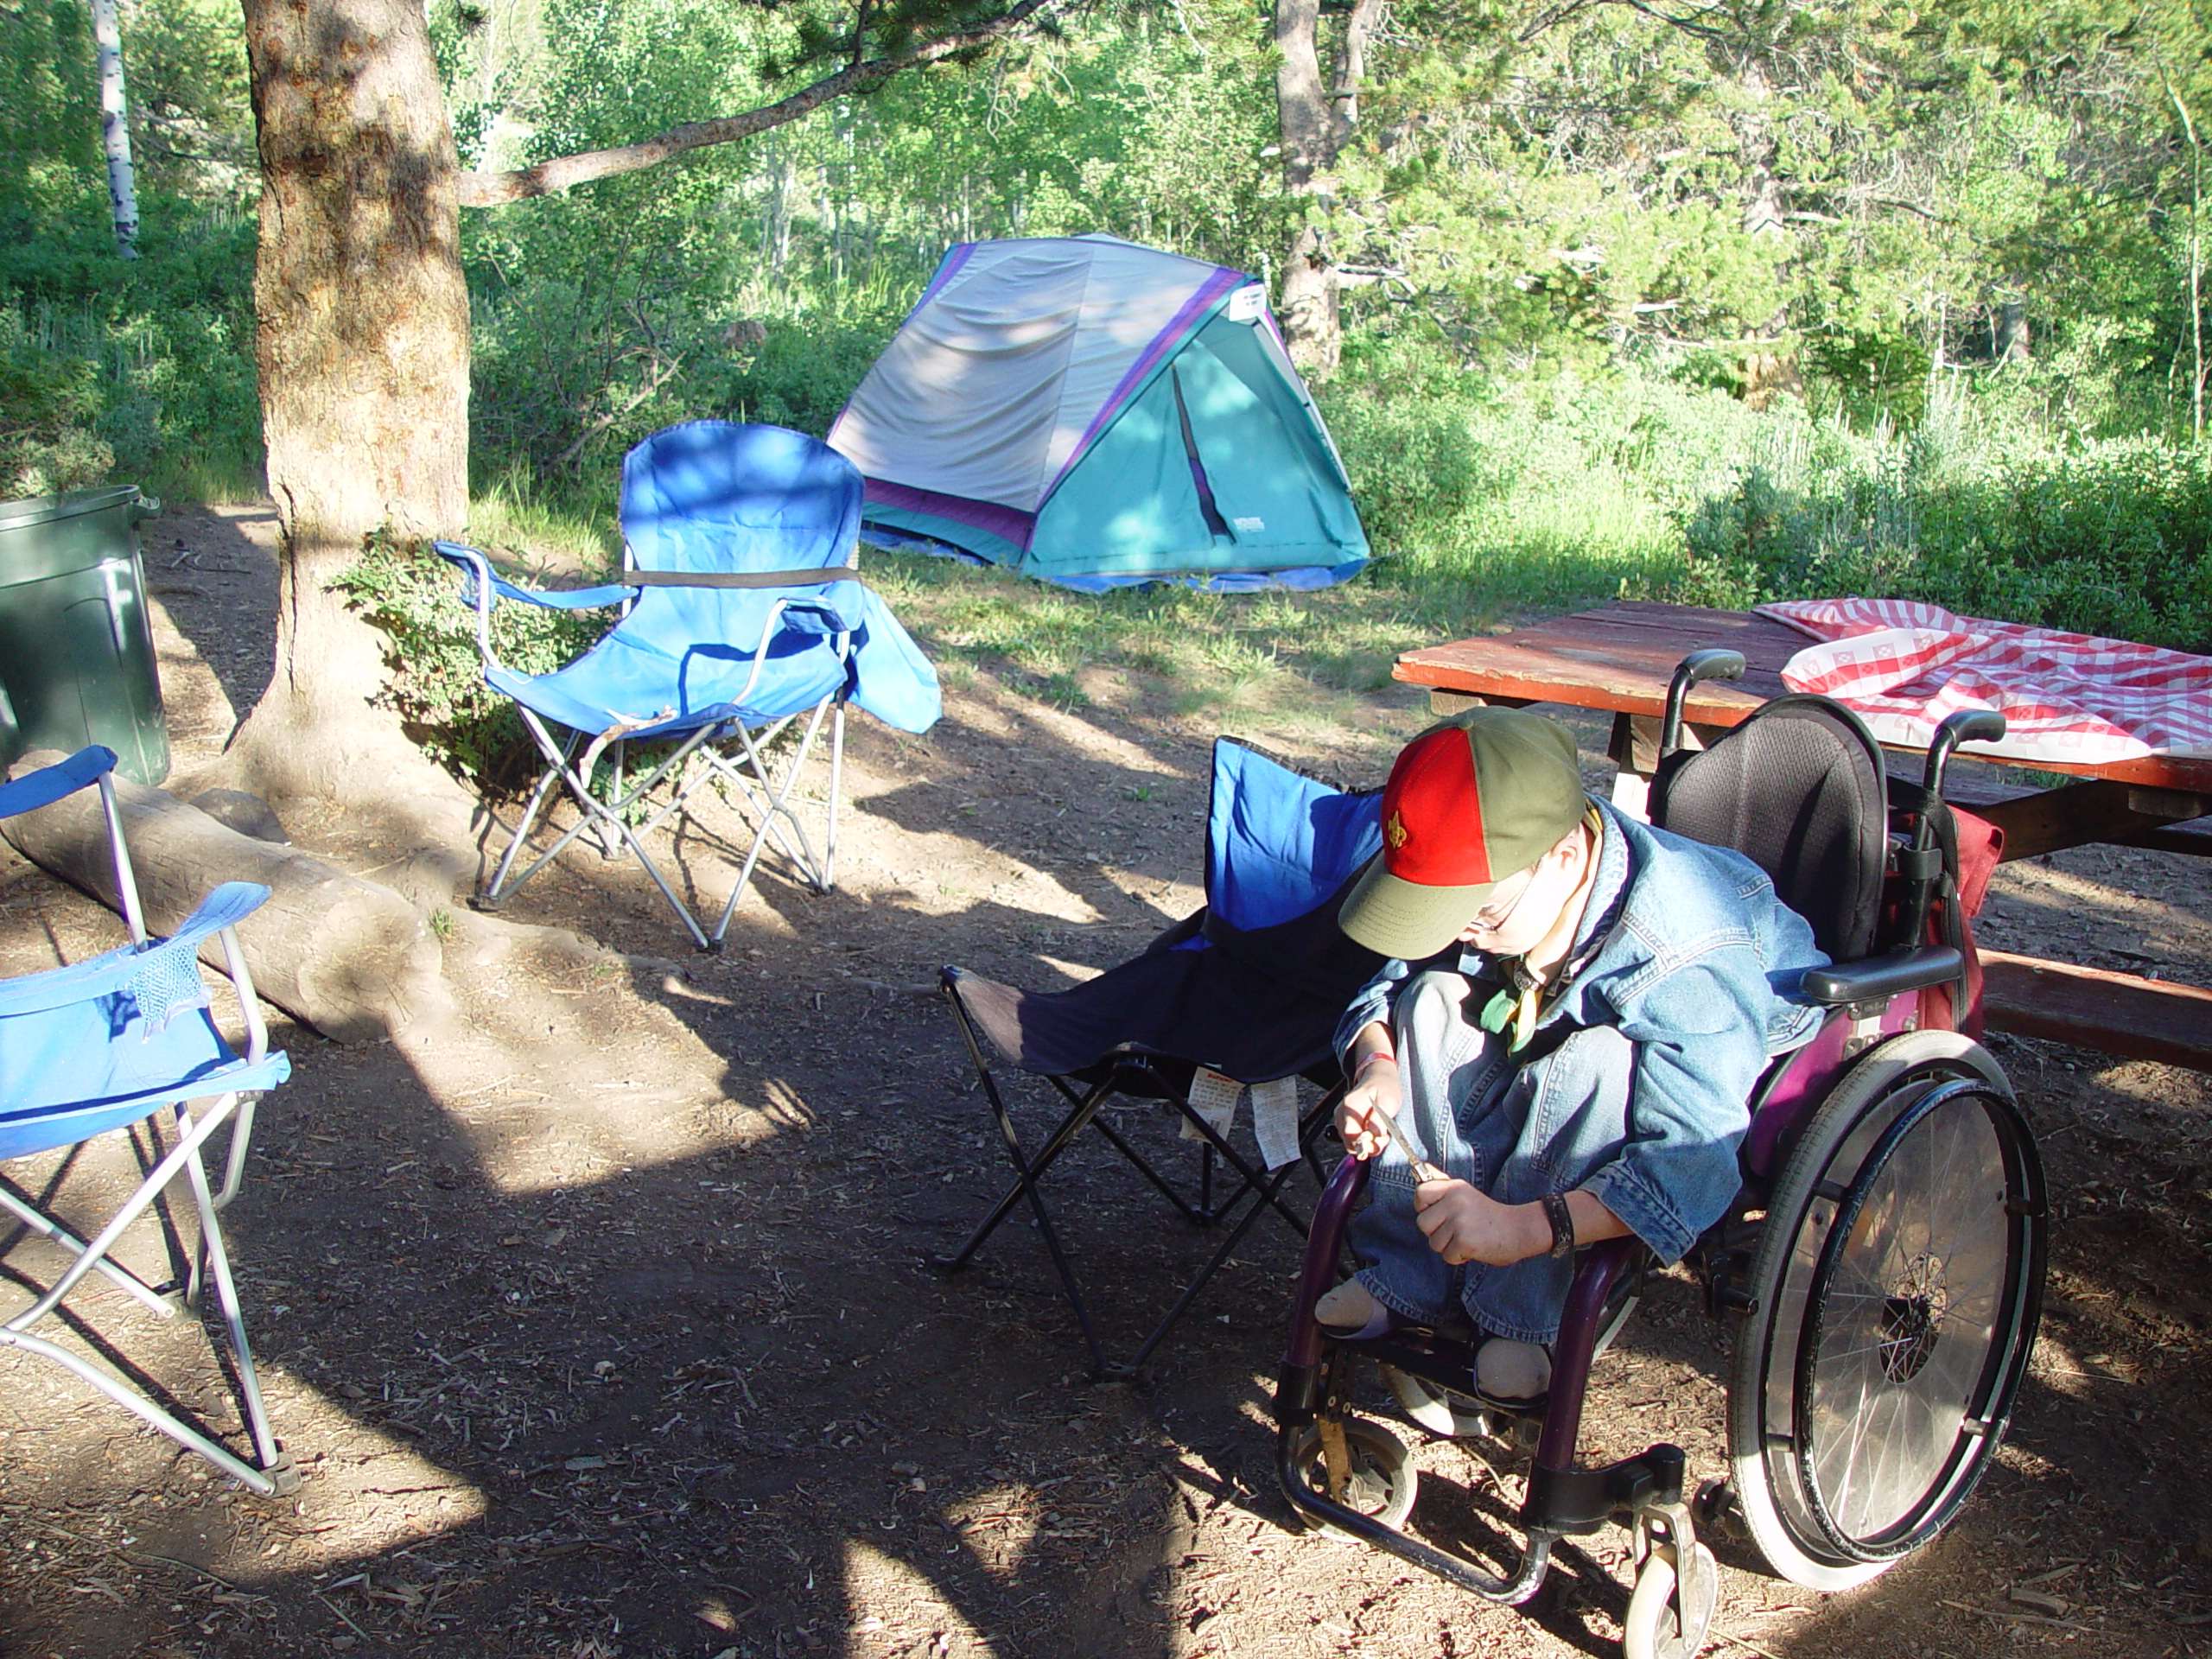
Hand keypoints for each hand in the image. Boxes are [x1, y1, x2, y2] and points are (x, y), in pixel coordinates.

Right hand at [1335, 1054, 1401, 1160]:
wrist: (1378, 1076)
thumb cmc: (1384, 1087)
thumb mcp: (1389, 1101)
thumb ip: (1379, 1120)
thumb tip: (1372, 1136)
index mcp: (1351, 1106)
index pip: (1351, 1135)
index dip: (1366, 1144)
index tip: (1383, 1139)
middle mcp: (1341, 1113)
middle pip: (1349, 1141)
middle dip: (1369, 1145)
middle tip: (1385, 1136)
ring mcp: (1341, 1117)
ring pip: (1351, 1142)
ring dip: (1367, 1143)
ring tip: (1381, 1131)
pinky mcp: (1344, 1121)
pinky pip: (1352, 1138)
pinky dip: (1364, 1139)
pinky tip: (1374, 1130)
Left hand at [1414, 1179, 1545, 1266]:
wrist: (1519, 1230)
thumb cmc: (1488, 1214)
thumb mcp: (1465, 1192)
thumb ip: (1443, 1182)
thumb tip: (1423, 1167)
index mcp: (1454, 1188)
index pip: (1421, 1193)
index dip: (1423, 1207)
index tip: (1437, 1214)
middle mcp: (1455, 1202)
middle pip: (1423, 1223)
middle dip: (1436, 1232)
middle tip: (1457, 1230)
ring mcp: (1460, 1222)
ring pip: (1434, 1243)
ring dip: (1448, 1246)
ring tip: (1467, 1238)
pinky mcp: (1466, 1242)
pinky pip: (1448, 1256)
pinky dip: (1459, 1257)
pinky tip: (1473, 1248)